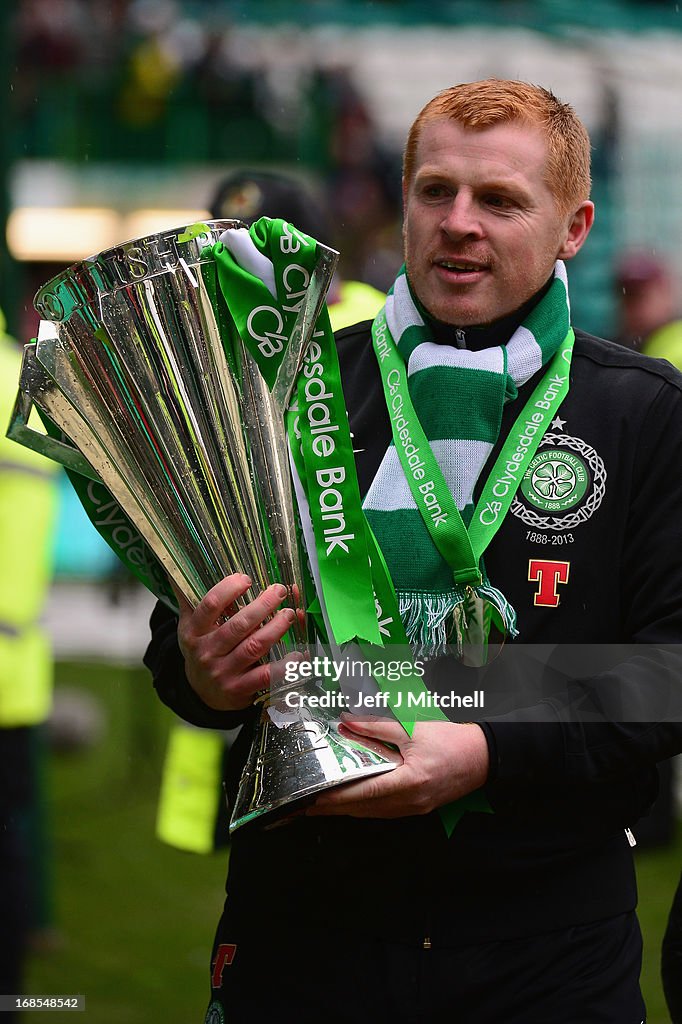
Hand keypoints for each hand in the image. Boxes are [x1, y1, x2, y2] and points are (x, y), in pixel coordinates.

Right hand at [175, 573, 299, 710]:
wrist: (201, 693)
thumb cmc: (201, 650)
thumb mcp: (189, 626)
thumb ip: (188, 598)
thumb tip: (175, 567)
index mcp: (193, 632)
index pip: (209, 605)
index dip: (229, 589)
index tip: (246, 579)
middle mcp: (207, 652)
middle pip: (238, 625)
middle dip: (262, 606)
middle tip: (279, 592)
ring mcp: (223, 672)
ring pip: (254, 646)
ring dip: (276, 628)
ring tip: (290, 614)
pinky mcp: (239, 689)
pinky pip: (266, 675)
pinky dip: (284, 664)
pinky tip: (298, 653)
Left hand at [306, 717, 489, 818]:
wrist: (483, 757)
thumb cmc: (451, 741)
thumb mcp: (411, 728)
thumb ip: (376, 726)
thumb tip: (346, 721)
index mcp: (410, 782)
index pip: (365, 792)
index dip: (337, 797)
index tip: (315, 798)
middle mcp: (410, 801)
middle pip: (365, 808)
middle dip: (334, 808)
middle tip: (307, 806)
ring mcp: (414, 808)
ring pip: (373, 813)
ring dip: (347, 810)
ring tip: (323, 805)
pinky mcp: (417, 807)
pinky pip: (385, 811)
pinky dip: (365, 808)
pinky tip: (352, 802)